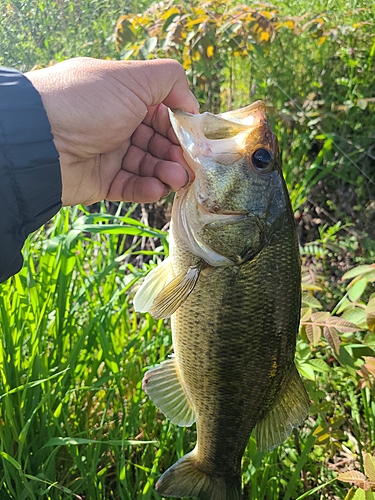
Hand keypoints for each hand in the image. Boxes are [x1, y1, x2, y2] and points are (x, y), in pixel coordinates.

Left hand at [25, 57, 198, 205]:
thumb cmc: (87, 103)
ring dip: (166, 173)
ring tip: (177, 179)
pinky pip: (130, 187)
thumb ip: (170, 81)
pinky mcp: (101, 182)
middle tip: (190, 167)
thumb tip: (192, 103)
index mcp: (124, 99)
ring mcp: (109, 155)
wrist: (40, 139)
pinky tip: (157, 188)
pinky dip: (146, 189)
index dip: (180, 127)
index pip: (162, 114)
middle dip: (176, 154)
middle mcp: (118, 125)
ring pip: (147, 167)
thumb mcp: (133, 78)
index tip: (195, 140)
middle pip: (157, 143)